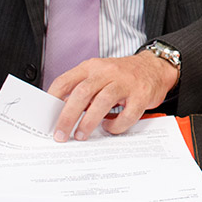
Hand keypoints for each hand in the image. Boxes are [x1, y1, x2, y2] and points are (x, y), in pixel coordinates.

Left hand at [47, 52, 178, 141]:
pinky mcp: (141, 95)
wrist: (155, 68)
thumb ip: (83, 89)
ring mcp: (125, 82)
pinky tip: (110, 126)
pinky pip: (126, 114)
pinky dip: (115, 125)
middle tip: (60, 134)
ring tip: (81, 135)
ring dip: (89, 122)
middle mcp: (107, 72)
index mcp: (92, 67)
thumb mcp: (100, 75)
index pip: (65, 81)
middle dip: (68, 116)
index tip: (46, 117)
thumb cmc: (123, 75)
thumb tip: (62, 112)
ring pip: (102, 102)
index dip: (52, 99)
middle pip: (82, 93)